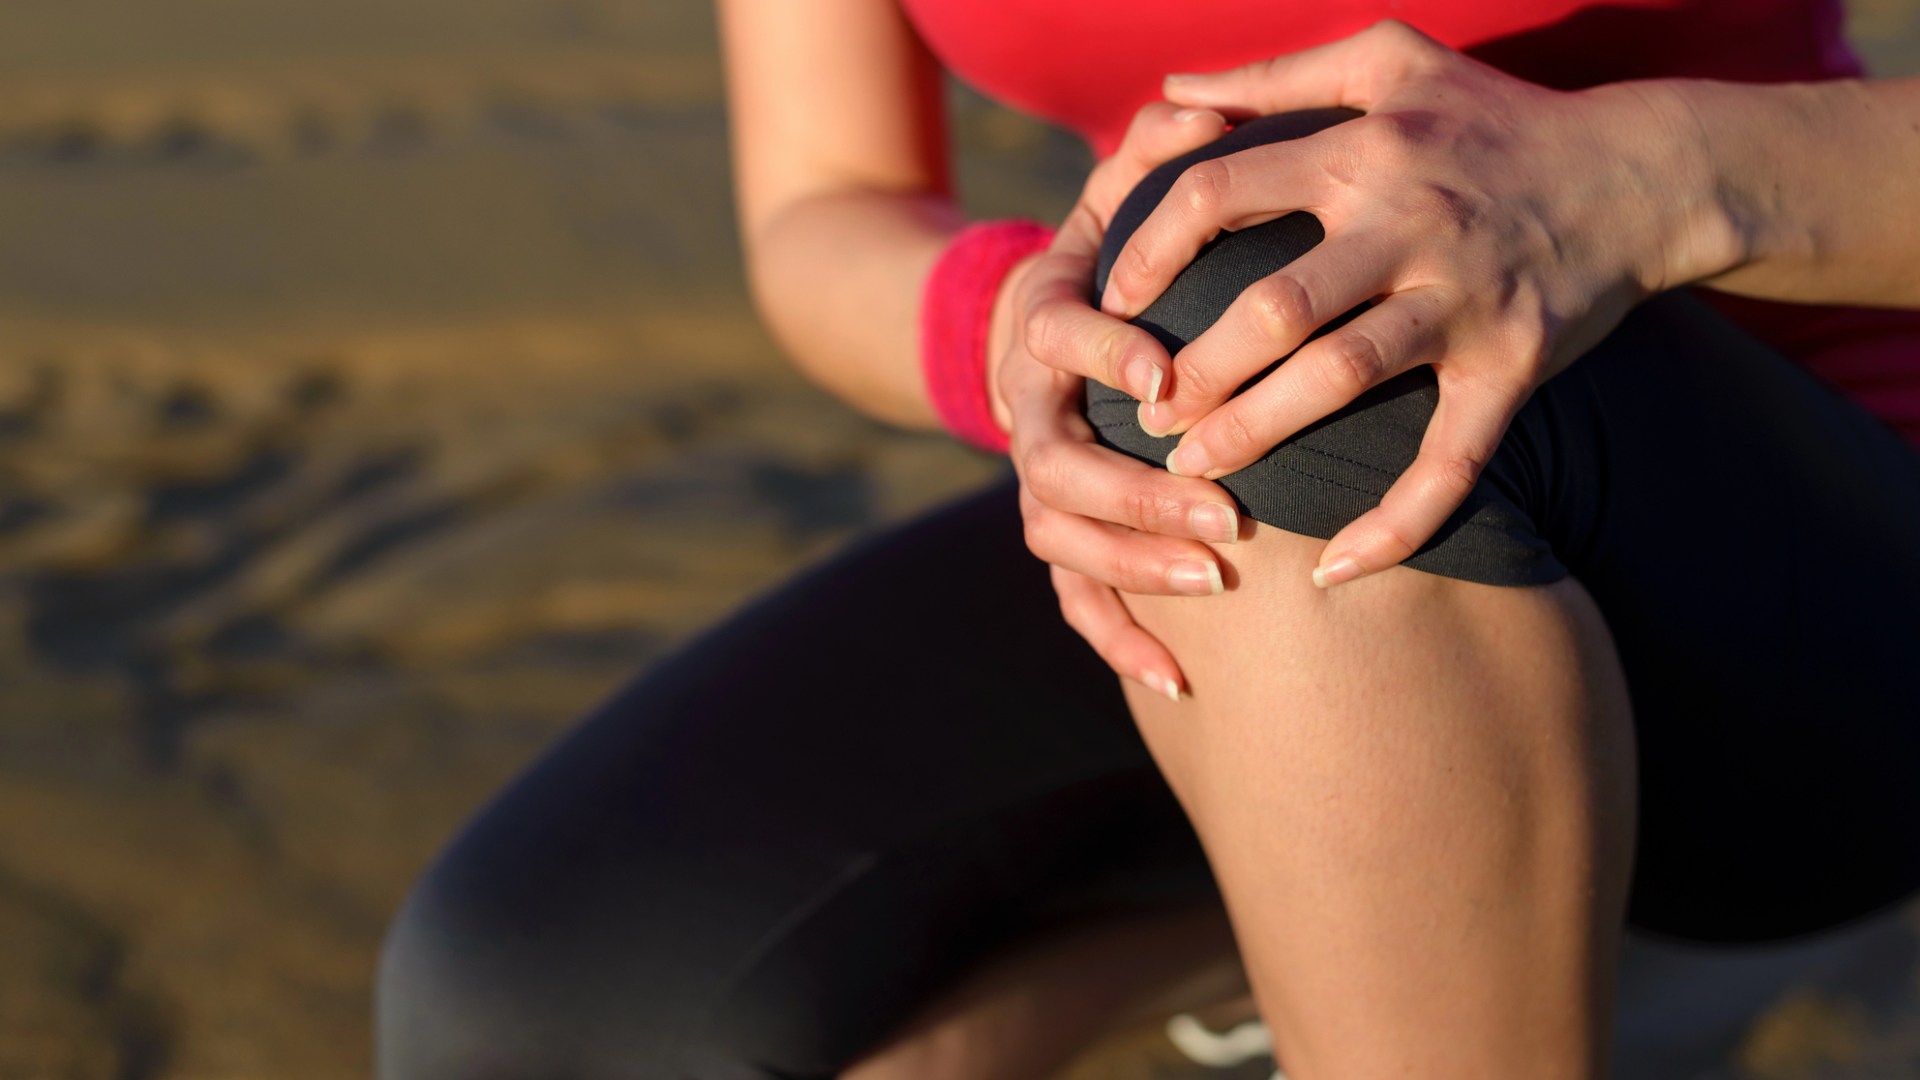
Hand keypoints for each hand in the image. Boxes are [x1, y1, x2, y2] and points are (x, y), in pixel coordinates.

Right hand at [995, 102, 1247, 701]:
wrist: (1040, 324)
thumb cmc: (1111, 256)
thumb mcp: (1121, 197)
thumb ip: (1153, 159)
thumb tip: (1188, 107)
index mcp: (1041, 320)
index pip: (1054, 335)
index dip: (1102, 354)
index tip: (1164, 375)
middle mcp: (1026, 407)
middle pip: (1052, 466)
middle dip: (1138, 496)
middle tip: (1227, 520)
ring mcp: (1036, 477)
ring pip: (1058, 538)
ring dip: (1131, 566)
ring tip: (1214, 586)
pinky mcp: (1058, 531)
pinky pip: (1073, 598)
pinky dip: (1118, 638)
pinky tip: (1180, 679)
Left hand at [1097, 20, 1698, 586]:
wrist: (1644, 172)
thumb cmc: (1499, 117)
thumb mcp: (1391, 56)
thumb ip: (1274, 72)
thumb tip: (1172, 85)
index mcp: (1362, 151)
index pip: (1220, 193)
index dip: (1150, 251)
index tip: (1112, 302)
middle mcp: (1408, 225)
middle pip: (1273, 304)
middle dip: (1193, 368)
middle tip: (1142, 414)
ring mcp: (1465, 301)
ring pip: (1342, 378)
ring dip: (1257, 433)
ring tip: (1192, 471)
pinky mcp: (1516, 365)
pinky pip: (1452, 461)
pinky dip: (1396, 523)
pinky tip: (1334, 570)